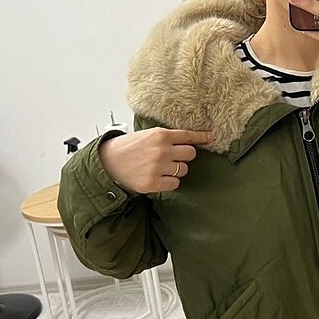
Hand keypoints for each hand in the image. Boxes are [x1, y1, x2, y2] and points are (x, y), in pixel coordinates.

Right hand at [98, 128, 213, 193]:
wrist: (107, 163)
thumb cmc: (128, 148)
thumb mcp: (147, 134)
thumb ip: (166, 137)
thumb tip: (189, 140)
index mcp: (160, 135)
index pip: (188, 136)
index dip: (202, 137)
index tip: (211, 137)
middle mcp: (161, 150)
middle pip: (190, 154)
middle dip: (185, 156)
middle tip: (174, 157)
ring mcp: (158, 168)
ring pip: (183, 170)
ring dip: (176, 170)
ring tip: (160, 167)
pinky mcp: (153, 183)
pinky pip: (175, 184)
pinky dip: (170, 182)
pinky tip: (158, 177)